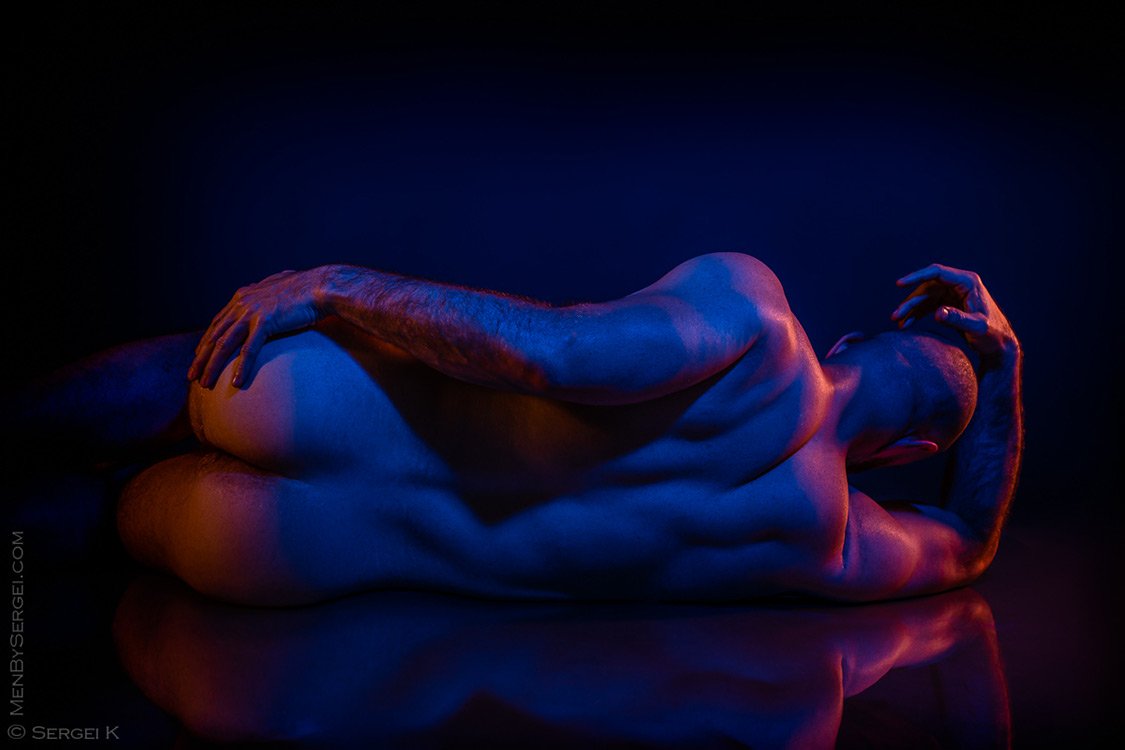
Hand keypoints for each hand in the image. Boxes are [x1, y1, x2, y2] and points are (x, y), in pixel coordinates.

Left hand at [188, 268, 328, 387]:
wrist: (320, 286)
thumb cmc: (305, 289)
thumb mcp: (278, 291)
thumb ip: (266, 298)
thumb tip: (267, 302)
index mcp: (243, 297)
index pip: (217, 323)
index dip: (206, 342)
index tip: (198, 356)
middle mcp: (242, 304)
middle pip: (215, 335)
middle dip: (201, 358)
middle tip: (191, 376)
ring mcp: (252, 312)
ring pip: (225, 344)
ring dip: (212, 366)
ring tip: (204, 383)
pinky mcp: (265, 322)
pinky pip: (249, 349)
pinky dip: (242, 367)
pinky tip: (236, 382)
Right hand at [891, 264, 1019, 363]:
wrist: (1000, 345)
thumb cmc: (993, 334)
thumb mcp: (977, 327)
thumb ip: (957, 319)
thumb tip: (937, 313)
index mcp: (968, 282)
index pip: (937, 273)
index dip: (917, 276)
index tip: (900, 284)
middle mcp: (959, 285)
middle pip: (927, 287)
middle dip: (910, 302)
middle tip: (895, 316)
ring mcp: (953, 294)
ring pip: (925, 298)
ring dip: (911, 309)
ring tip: (897, 322)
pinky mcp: (949, 305)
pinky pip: (928, 306)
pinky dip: (917, 315)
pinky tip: (906, 325)